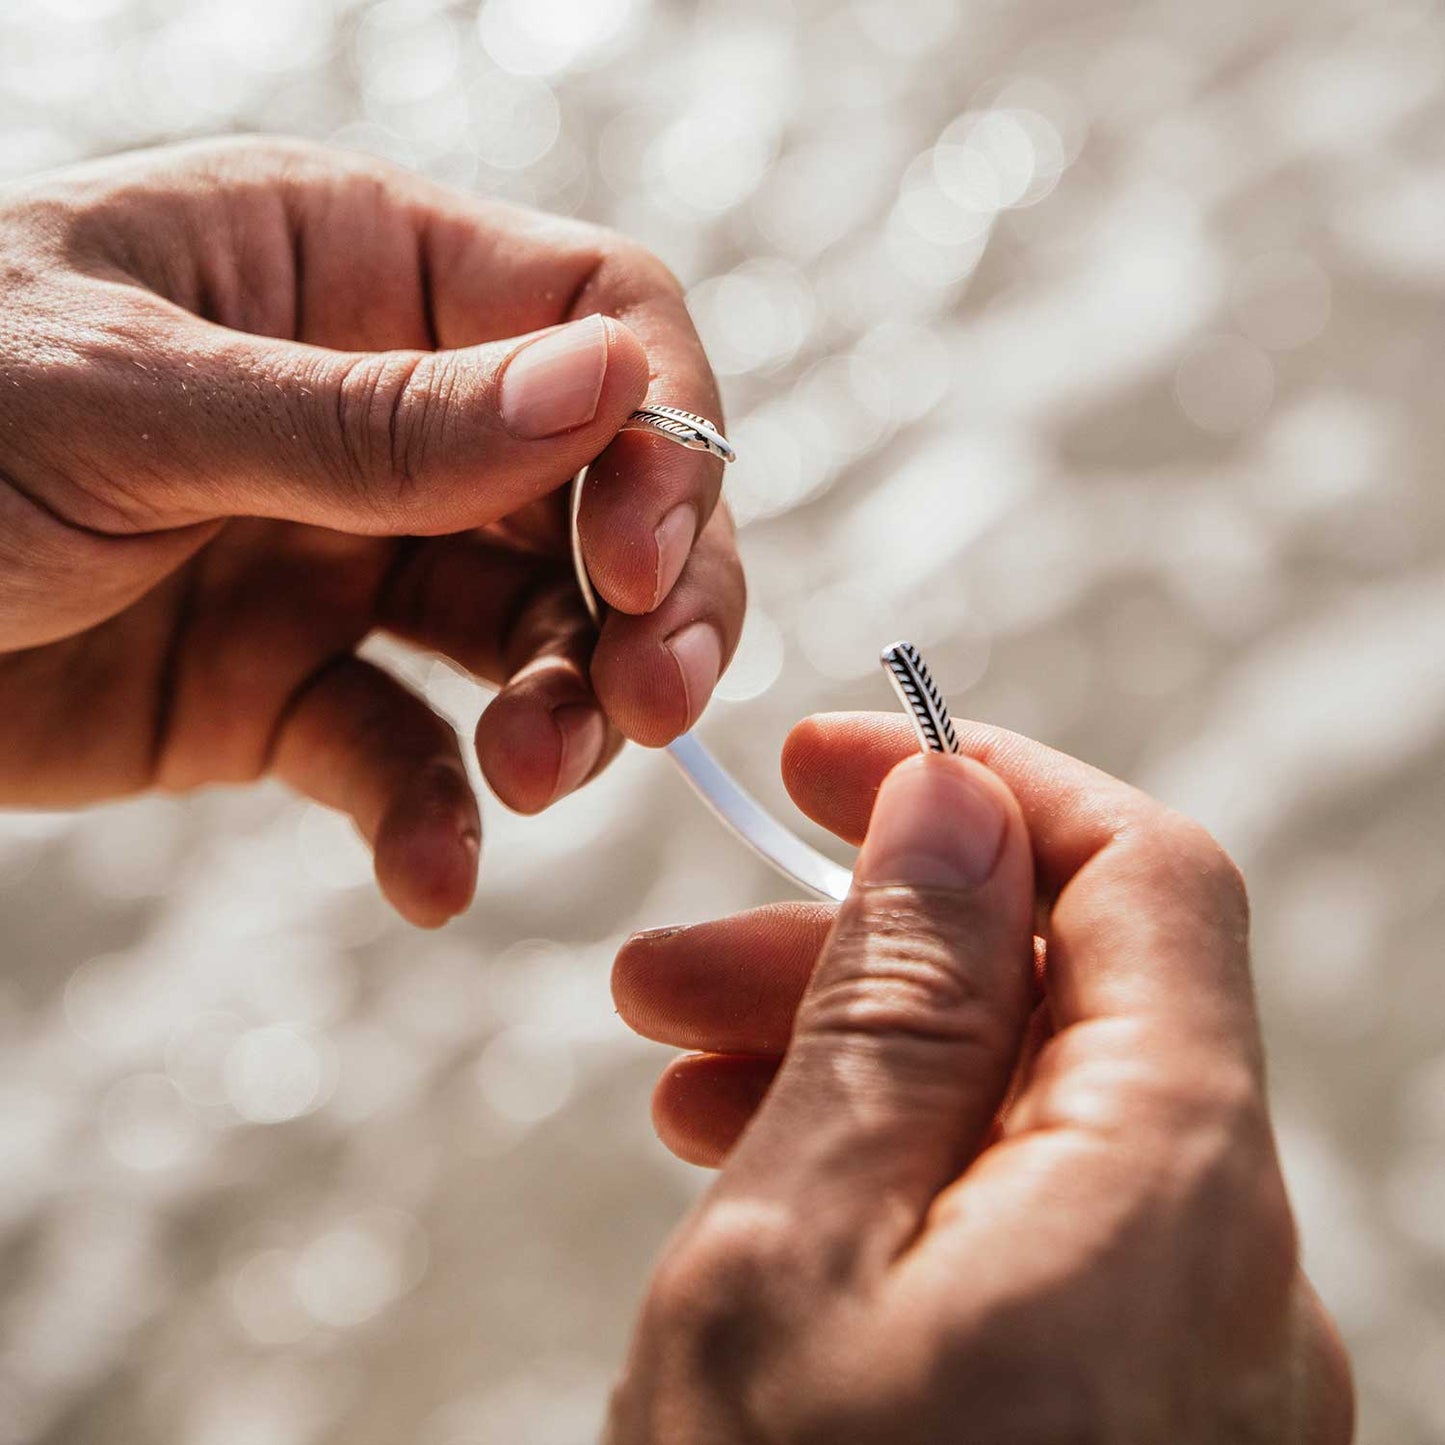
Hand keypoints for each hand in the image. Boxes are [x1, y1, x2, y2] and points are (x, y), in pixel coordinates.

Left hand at [0, 138, 741, 924]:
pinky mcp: (288, 690)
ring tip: (534, 780)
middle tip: (658, 710)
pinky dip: (431, 818)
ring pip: (523, 637)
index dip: (657, 436)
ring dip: (559, 716)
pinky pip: (401, 753)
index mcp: (354, 271)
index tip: (636, 567)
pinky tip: (433, 877)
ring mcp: (341, 556)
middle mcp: (380, 414)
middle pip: (595, 497)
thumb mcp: (125, 405)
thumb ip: (378, 420)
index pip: (595, 319)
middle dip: (646, 607)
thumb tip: (617, 386)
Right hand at [609, 713, 1353, 1441]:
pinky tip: (773, 1183)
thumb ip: (894, 1012)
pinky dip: (908, 1175)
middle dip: (865, 949)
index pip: (1141, 876)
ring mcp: (1200, 1362)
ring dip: (861, 1063)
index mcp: (1175, 1195)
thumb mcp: (792, 1253)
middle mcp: (1237, 1275)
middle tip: (678, 964)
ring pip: (1038, 1114)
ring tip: (685, 1079)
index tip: (827, 763)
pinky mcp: (1144, 1419)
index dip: (983, 788)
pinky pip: (1037, 1227)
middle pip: (1071, 1000)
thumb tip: (950, 808)